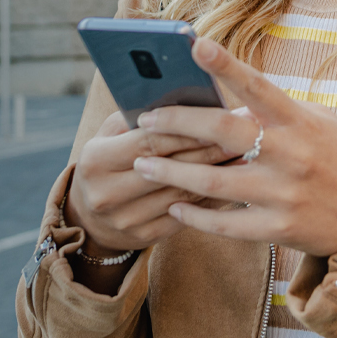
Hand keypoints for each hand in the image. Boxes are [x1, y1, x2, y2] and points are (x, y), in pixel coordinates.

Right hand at [64, 109, 231, 257]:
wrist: (92, 217)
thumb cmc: (109, 161)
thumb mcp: (110, 136)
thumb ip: (137, 119)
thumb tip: (180, 100)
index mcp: (95, 161)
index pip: (149, 142)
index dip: (186, 130)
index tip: (218, 118)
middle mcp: (106, 193)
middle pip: (169, 168)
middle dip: (208, 151)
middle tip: (241, 136)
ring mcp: (126, 219)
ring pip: (181, 194)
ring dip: (217, 175)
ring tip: (245, 157)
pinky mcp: (144, 237)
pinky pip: (186, 216)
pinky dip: (212, 200)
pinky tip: (233, 184)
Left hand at [132, 38, 336, 257]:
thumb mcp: (317, 124)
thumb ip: (274, 113)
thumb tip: (223, 102)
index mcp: (300, 121)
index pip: (258, 85)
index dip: (226, 63)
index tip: (194, 43)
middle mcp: (291, 154)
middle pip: (223, 132)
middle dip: (178, 123)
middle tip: (146, 120)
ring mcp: (284, 193)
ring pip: (213, 181)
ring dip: (171, 172)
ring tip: (142, 163)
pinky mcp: (279, 228)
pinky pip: (225, 224)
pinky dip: (195, 216)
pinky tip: (174, 207)